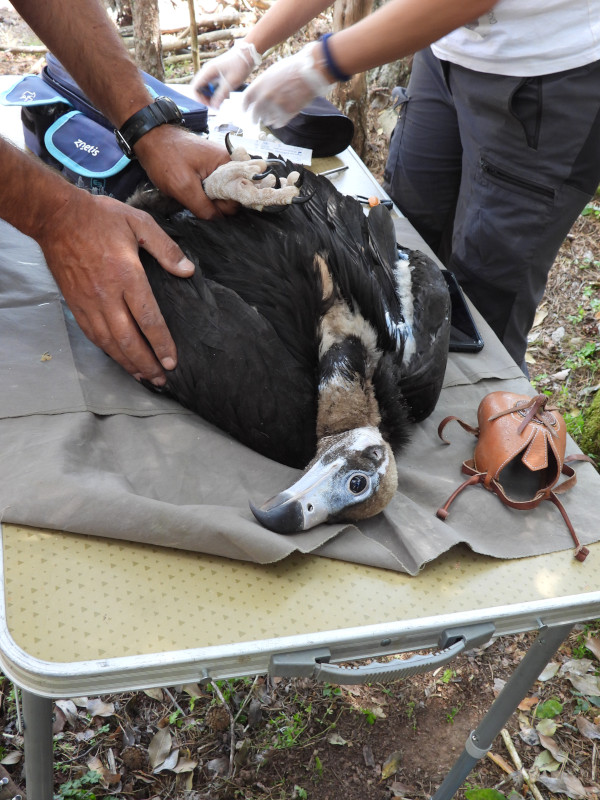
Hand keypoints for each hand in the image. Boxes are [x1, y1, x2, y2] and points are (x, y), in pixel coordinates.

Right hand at [36, 190, 194, 383]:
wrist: (57, 217)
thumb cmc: (100, 217)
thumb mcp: (140, 222)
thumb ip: (166, 249)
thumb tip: (187, 271)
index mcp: (126, 275)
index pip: (148, 318)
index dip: (161, 343)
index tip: (171, 361)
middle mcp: (107, 294)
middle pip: (128, 339)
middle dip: (146, 363)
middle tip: (161, 379)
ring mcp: (89, 302)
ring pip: (109, 342)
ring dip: (127, 363)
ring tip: (144, 377)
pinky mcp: (76, 304)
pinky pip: (93, 335)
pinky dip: (108, 351)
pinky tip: (120, 359)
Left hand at [134, 125, 236, 218]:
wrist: (150, 138)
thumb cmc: (165, 156)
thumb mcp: (184, 187)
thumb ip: (203, 207)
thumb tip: (217, 221)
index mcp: (228, 163)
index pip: (238, 196)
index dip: (223, 206)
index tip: (207, 205)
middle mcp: (228, 164)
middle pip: (230, 196)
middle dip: (214, 203)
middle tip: (194, 196)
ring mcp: (219, 166)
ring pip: (220, 194)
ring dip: (206, 199)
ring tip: (190, 190)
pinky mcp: (210, 169)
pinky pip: (213, 188)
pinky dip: (203, 193)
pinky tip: (191, 189)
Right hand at [191, 39, 261, 108]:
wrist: (247, 53)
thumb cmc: (240, 65)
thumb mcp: (231, 82)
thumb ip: (221, 95)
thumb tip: (214, 106)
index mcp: (207, 71)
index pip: (195, 88)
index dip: (199, 98)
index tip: (209, 105)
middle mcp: (207, 71)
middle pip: (199, 88)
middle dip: (205, 98)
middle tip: (216, 105)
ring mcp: (211, 71)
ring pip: (205, 87)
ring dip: (211, 96)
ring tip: (221, 101)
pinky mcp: (216, 73)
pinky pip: (211, 84)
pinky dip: (215, 91)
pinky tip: (224, 95)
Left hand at [242, 43, 331, 127]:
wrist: (310, 71)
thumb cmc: (292, 68)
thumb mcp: (272, 72)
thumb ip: (263, 84)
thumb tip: (258, 95)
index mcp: (260, 84)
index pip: (246, 100)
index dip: (245, 106)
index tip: (245, 110)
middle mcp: (266, 96)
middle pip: (255, 113)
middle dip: (254, 118)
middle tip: (255, 121)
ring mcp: (276, 106)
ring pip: (267, 119)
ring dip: (267, 120)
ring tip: (269, 119)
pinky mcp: (288, 113)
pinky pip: (278, 123)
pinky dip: (277, 123)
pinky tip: (278, 121)